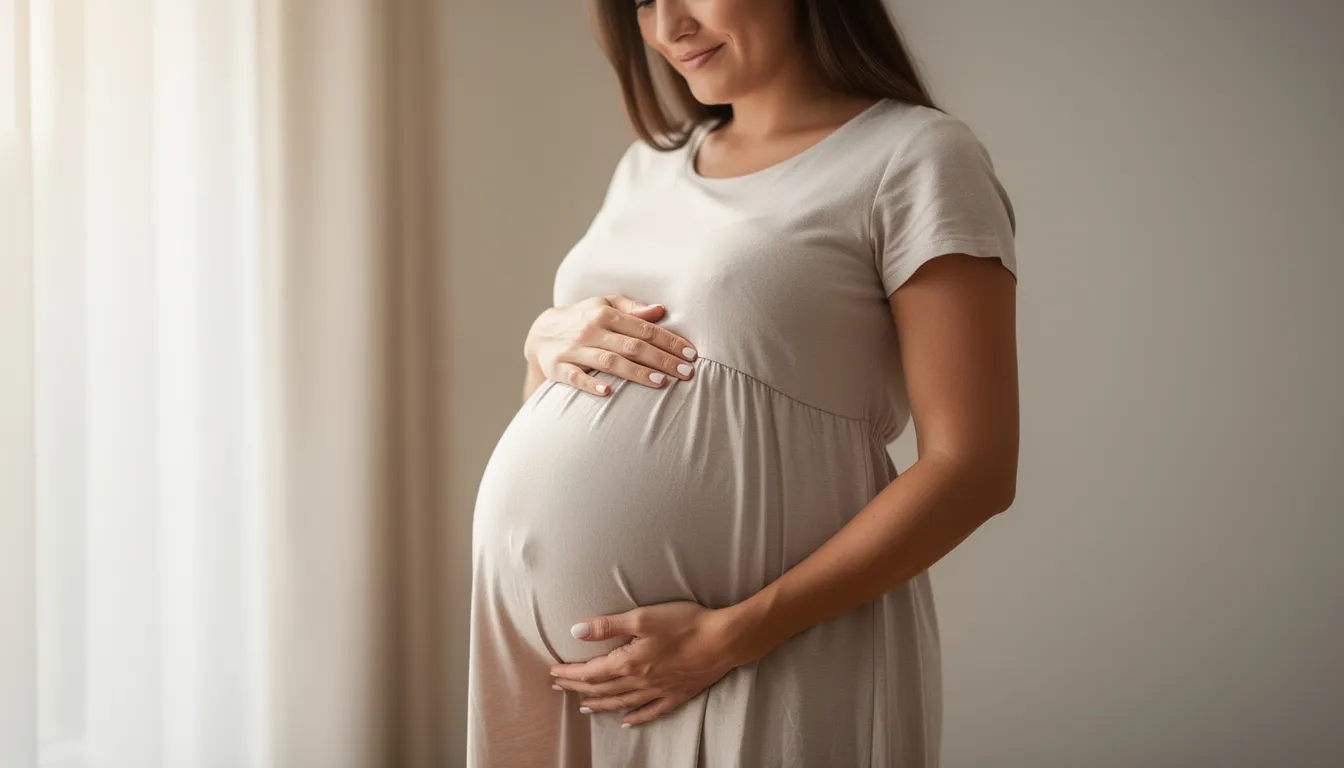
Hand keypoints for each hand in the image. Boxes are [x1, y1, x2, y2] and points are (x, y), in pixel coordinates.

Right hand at [524, 294, 698, 396]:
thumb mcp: (605, 305)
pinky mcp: (558, 367)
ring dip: (636, 373)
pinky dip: (591, 384)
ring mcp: (574, 350)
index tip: (691, 354)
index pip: (644, 328)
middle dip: (661, 359)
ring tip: (661, 382)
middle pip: (632, 346)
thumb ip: (632, 309)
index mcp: (606, 314)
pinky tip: (608, 393)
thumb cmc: (583, 318)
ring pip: (609, 362)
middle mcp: (591, 330)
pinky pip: (575, 378)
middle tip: (686, 372)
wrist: (541, 332)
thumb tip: (661, 310)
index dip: (669, 341)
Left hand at [548, 601, 748, 727]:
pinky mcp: (677, 694)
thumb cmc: (685, 623)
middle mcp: (640, 681)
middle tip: (559, 688)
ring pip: (622, 702)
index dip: (570, 673)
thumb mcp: (642, 617)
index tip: (554, 673)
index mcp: (629, 662)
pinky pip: (651, 711)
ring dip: (600, 705)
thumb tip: (575, 631)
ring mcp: (659, 690)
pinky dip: (636, 717)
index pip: (591, 672)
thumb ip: (608, 626)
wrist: (724, 640)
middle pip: (602, 688)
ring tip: (584, 707)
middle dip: (578, 688)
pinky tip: (627, 721)